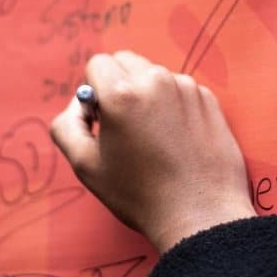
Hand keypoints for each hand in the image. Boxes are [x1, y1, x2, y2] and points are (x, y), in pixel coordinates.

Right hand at [50, 51, 254, 252]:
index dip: (93, 92)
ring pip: (154, 75)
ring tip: (153, 139)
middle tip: (124, 127)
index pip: (97, 64)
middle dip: (118, 85)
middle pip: (126, 61)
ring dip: (147, 95)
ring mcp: (187, 88)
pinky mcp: (209, 100)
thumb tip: (79, 104)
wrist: (200, 215)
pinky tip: (176, 141)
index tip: (102, 121)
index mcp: (121, 93)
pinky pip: (180, 89)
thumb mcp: (84, 165)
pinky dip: (173, 105)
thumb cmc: (139, 194)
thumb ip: (66, 125)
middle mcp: (155, 80)